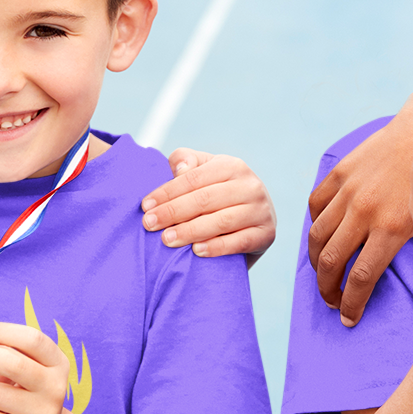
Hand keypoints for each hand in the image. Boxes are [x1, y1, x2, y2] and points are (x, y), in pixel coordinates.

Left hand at [141, 148, 275, 260]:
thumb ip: (187, 162)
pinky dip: (217, 247)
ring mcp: (261, 210)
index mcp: (232, 166)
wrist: (255, 219)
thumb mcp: (204, 172)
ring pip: (221, 221)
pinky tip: (196, 251)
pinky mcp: (266, 234)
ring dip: (191, 231)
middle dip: (173, 212)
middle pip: (205, 199)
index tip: (145, 206)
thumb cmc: (219, 194)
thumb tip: (180, 169)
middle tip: (149, 224)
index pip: (194, 178)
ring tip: (167, 240)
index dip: (167, 192)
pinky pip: (239, 242)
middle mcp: (250, 185)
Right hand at [309, 124, 412, 324]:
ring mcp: (349, 191)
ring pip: (318, 236)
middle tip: (332, 301)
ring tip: (324, 275)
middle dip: (328, 289)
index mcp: (390, 228)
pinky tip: (323, 237)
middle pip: (332, 262)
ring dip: (316, 262)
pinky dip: (315, 224)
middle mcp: (364, 211)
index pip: (360, 278)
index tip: (349, 318)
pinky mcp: (341, 173)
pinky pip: (316, 206)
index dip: (351, 304)